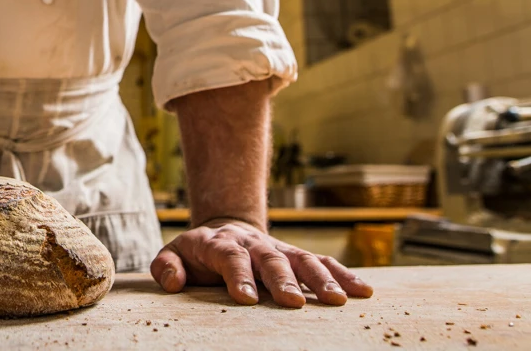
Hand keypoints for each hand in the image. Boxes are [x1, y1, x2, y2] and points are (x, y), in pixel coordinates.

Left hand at [150, 219, 373, 307]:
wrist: (225, 229)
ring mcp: (279, 249)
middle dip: (283, 279)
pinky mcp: (297, 257)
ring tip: (338, 300)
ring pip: (302, 259)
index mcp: (220, 245)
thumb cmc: (197, 252)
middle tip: (294, 302)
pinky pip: (323, 264)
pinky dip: (343, 275)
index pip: (229, 258)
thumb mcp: (173, 254)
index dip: (238, 276)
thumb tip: (173, 282)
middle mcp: (253, 245)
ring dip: (321, 279)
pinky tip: (363, 291)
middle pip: (270, 259)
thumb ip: (166, 266)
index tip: (246, 299)